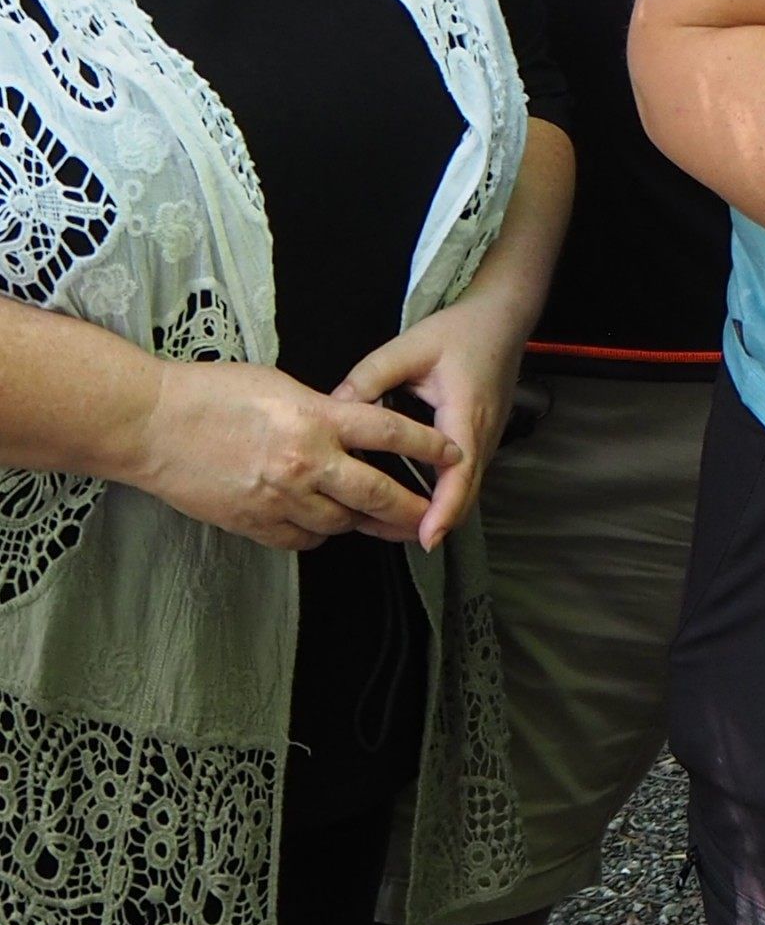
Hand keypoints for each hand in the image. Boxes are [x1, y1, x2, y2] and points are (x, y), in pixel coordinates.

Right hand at [129, 359, 457, 550]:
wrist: (150, 426)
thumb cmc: (212, 393)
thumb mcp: (283, 385)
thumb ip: (324, 409)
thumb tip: (351, 424)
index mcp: (318, 419)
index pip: (392, 434)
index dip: (429, 448)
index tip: (454, 455)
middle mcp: (306, 463)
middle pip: (377, 494)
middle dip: (412, 508)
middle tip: (433, 515)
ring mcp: (279, 499)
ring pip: (342, 522)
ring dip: (364, 521)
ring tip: (383, 521)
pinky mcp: (253, 523)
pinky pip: (304, 539)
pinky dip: (320, 533)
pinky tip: (326, 523)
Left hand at [334, 285, 536, 549]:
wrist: (502, 320)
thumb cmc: (459, 332)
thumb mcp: (409, 347)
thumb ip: (369, 376)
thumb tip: (330, 408)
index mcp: (464, 414)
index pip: (459, 472)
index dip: (445, 509)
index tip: (427, 538)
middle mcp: (481, 435)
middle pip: (463, 494)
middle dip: (431, 522)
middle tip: (388, 538)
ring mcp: (485, 441)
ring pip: (464, 490)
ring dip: (435, 512)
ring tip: (389, 526)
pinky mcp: (481, 440)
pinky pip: (463, 478)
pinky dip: (441, 497)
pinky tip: (408, 501)